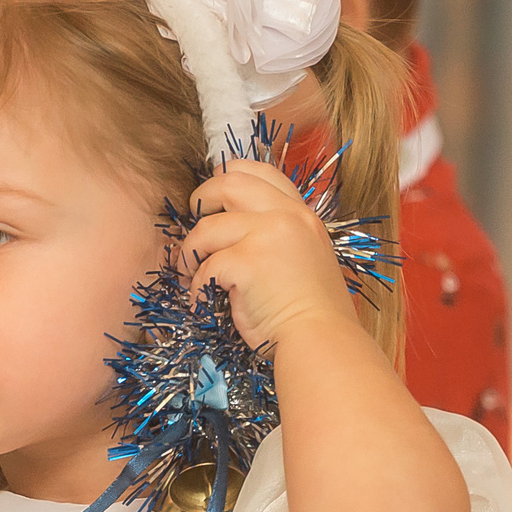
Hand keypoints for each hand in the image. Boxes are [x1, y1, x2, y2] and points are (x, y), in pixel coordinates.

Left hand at [178, 161, 358, 352]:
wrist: (320, 339)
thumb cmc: (311, 310)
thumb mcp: (304, 256)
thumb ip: (279, 233)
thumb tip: (232, 225)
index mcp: (301, 214)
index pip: (260, 171)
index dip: (228, 176)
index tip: (214, 198)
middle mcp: (286, 216)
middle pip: (228, 183)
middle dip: (200, 201)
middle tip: (194, 229)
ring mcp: (267, 235)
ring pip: (207, 229)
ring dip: (191, 253)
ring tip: (192, 274)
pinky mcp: (247, 261)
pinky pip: (205, 266)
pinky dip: (198, 285)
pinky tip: (203, 300)